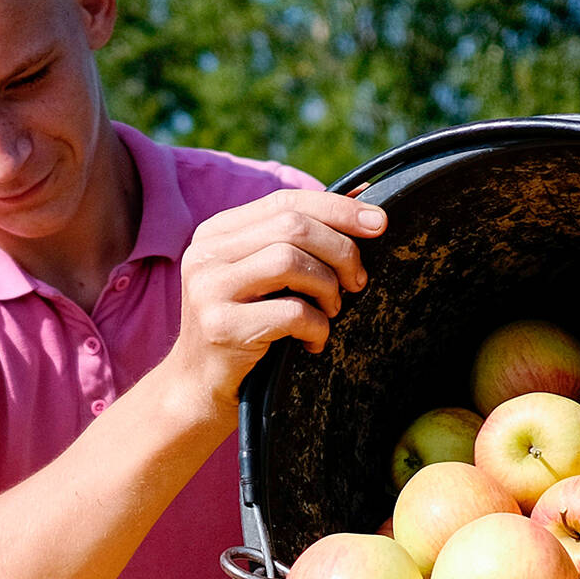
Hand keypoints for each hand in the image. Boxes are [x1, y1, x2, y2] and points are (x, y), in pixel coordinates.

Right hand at [171, 188, 385, 407]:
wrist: (199, 384)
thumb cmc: (244, 325)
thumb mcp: (263, 275)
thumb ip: (297, 238)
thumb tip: (363, 195)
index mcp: (216, 233)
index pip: (285, 203)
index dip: (338, 209)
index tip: (380, 224)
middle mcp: (205, 255)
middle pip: (292, 228)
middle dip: (340, 251)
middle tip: (357, 282)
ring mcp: (208, 290)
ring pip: (290, 262)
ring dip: (328, 288)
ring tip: (332, 310)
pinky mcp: (220, 326)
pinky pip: (291, 312)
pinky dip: (317, 326)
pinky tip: (314, 341)